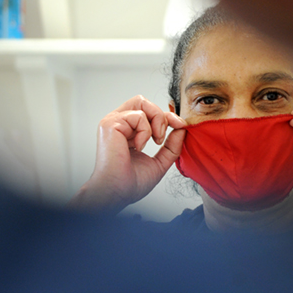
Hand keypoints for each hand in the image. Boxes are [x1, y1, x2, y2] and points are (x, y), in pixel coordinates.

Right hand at [69, 95, 186, 212]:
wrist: (118, 192)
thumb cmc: (131, 182)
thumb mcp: (160, 161)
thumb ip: (171, 145)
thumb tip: (181, 128)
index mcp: (127, 131)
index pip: (147, 112)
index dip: (167, 116)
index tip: (180, 126)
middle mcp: (118, 123)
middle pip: (143, 101)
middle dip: (160, 115)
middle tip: (162, 136)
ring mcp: (112, 122)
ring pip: (141, 103)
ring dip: (155, 122)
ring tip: (154, 141)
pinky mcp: (110, 124)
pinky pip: (137, 116)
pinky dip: (144, 132)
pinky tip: (139, 147)